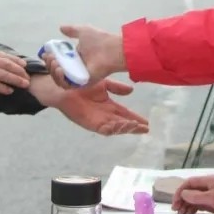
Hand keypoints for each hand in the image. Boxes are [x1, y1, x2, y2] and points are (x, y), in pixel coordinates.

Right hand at [0, 39, 31, 94]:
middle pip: (6, 64)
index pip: (2, 55)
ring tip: (24, 84)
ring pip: (3, 74)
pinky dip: (3, 88)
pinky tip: (9, 91)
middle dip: (19, 70)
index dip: (14, 60)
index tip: (23, 63)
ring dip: (15, 79)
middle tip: (28, 75)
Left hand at [35, 77, 149, 134]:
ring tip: (135, 126)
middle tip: (145, 128)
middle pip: (123, 124)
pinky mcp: (90, 123)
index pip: (126, 114)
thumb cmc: (81, 84)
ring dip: (126, 128)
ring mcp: (98, 120)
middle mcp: (105, 115)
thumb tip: (131, 91)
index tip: (147, 122)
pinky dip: (113, 129)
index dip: (136, 118)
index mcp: (109, 106)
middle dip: (134, 127)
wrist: (65, 85)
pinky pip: (103, 130)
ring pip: (115, 128)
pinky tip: (120, 127)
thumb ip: (117, 88)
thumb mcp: (103, 84)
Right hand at [43, 24, 124, 88]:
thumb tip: (61, 28)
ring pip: (60, 78)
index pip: (59, 60)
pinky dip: (61, 79)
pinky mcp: (82, 84)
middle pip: (57, 70)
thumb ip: (72, 30)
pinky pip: (67, 85)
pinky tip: (59, 69)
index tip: (46, 52)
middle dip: (50, 64)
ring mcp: (79, 76)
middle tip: (50, 57)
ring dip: (53, 71)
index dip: (50, 57)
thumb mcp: (83, 31)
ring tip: (55, 63)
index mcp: (76, 57)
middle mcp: (77, 67)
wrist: (112, 50)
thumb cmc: (100, 40)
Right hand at [172, 175, 213, 213]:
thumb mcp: (212, 198)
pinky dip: (193, 209)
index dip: (180, 192)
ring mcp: (210, 194)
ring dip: (186, 206)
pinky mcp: (212, 202)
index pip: (188, 183)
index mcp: (207, 181)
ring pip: (194, 199)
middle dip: (182, 200)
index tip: (175, 202)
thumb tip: (183, 194)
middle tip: (176, 210)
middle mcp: (207, 186)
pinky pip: (199, 204)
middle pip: (190, 191)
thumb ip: (196, 196)